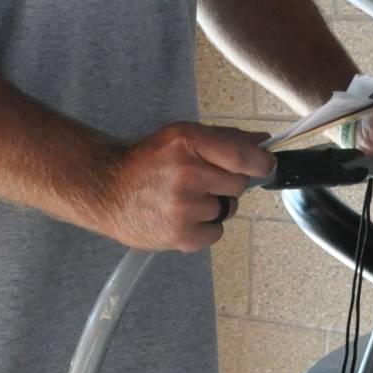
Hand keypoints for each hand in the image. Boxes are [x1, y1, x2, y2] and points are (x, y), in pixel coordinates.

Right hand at [94, 122, 274, 251]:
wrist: (106, 190)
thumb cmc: (148, 161)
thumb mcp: (182, 137)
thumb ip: (225, 138)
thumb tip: (264, 141)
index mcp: (189, 142)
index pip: (243, 155)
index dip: (261, 162)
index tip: (266, 166)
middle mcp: (188, 173)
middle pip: (239, 184)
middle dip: (228, 183)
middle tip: (204, 182)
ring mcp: (183, 206)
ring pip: (228, 209)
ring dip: (215, 206)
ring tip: (186, 199)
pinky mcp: (179, 235)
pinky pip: (216, 233)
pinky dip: (205, 228)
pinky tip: (183, 217)